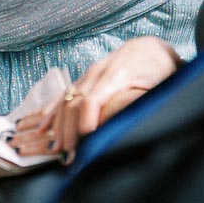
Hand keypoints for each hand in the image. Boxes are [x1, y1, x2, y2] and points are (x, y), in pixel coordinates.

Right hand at [12, 37, 179, 158]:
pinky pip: (64, 95)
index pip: (93, 98)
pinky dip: (52, 112)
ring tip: (56, 149)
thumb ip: (149, 101)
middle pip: (75, 101)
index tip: (84, 138)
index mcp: (118, 73)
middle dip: (69, 129)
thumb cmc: (160, 68)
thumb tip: (141, 125)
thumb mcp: (161, 84)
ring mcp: (88, 74)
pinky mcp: (85, 78)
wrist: (149, 47)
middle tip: (69, 155)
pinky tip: (42, 127)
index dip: (86, 119)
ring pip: (66, 99)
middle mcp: (98, 71)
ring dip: (59, 125)